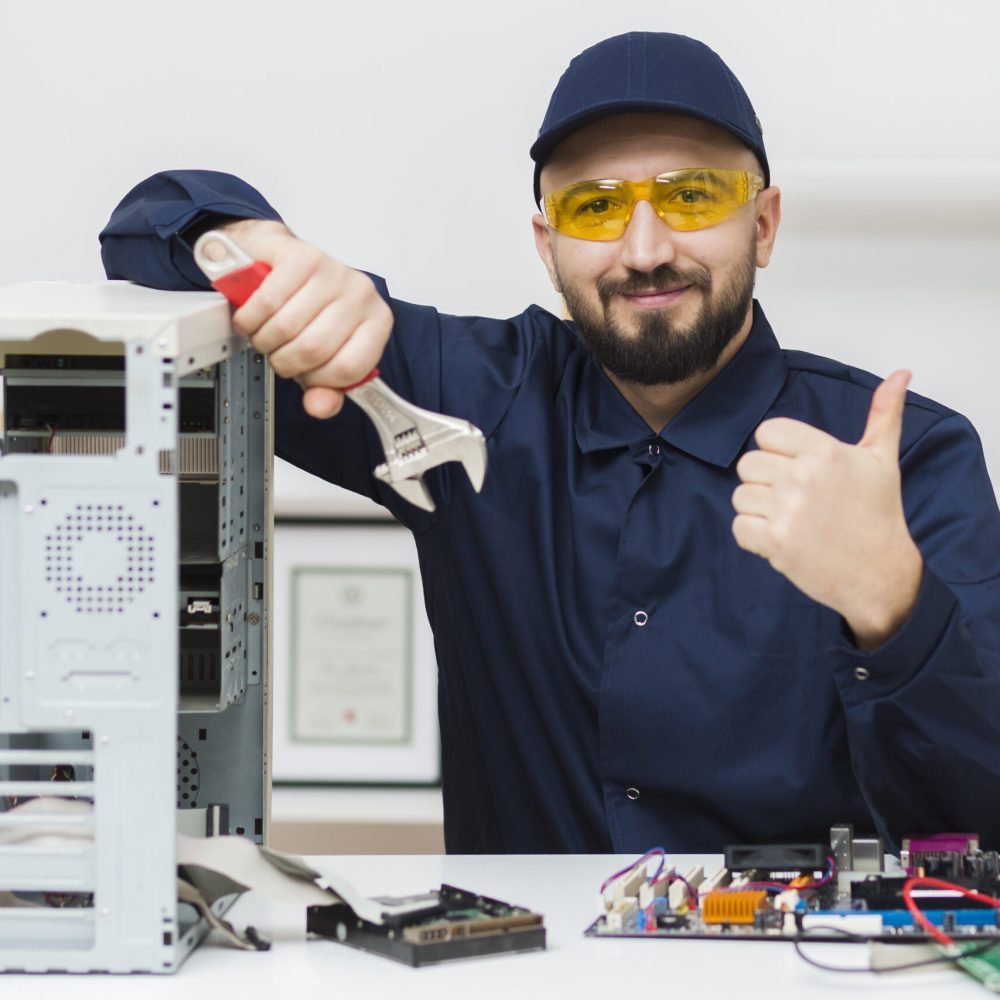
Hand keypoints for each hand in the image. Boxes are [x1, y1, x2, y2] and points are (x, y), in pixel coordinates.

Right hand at [215, 219, 393, 417]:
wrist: (279, 262)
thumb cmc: (306, 308)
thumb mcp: (322, 356)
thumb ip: (326, 389)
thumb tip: (320, 406)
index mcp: (377, 322)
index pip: (349, 369)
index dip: (318, 379)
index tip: (305, 373)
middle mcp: (361, 294)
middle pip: (313, 349)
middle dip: (284, 360)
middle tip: (278, 351)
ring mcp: (333, 272)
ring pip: (287, 328)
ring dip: (264, 339)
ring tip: (266, 332)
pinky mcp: (301, 256)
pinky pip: (267, 302)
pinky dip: (251, 317)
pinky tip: (253, 316)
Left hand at [731, 370, 923, 649]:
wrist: (881, 573)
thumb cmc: (879, 514)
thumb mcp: (882, 459)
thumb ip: (883, 414)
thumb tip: (900, 373)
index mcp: (823, 451)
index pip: (767, 432)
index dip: (776, 450)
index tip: (796, 467)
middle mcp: (802, 477)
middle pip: (748, 464)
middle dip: (765, 481)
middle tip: (794, 498)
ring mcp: (786, 511)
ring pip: (740, 496)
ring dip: (759, 510)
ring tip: (791, 519)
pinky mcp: (775, 541)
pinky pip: (738, 527)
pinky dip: (753, 536)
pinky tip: (781, 538)